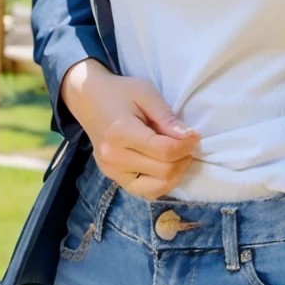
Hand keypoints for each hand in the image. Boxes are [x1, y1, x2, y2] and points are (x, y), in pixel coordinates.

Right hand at [60, 59, 200, 198]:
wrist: (88, 99)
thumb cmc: (120, 92)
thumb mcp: (146, 93)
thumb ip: (167, 117)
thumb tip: (190, 137)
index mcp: (121, 133)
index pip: (164, 151)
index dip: (187, 145)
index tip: (196, 135)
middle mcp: (113, 158)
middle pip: (163, 171)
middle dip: (184, 158)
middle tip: (189, 143)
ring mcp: (111, 171)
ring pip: (156, 188)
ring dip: (175, 174)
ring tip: (179, 155)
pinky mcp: (113, 178)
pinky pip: (145, 191)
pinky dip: (161, 183)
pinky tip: (166, 166)